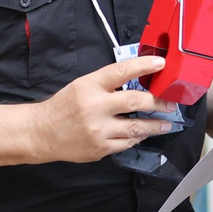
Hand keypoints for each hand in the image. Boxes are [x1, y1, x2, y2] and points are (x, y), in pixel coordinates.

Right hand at [38, 54, 168, 162]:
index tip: (161, 63)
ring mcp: (98, 130)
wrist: (42, 133)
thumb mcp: (82, 85)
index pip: (121, 71)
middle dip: (158, 102)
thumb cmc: (65, 106)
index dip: (143, 66)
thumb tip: (139, 79)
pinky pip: (126, 143)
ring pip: (136, 127)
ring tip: (166, 124)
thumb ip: (108, 83)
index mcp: (90, 86)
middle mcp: (95, 107)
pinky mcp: (100, 148)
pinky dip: (136, 138)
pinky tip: (143, 134)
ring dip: (155, 126)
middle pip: (136, 101)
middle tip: (171, 104)